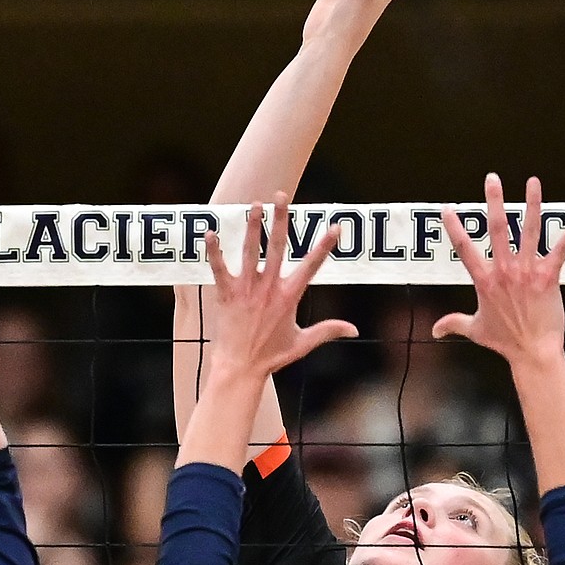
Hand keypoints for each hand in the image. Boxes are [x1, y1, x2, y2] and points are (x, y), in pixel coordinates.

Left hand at [204, 197, 356, 380]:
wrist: (240, 369)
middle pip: (276, 247)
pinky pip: (219, 269)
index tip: (335, 226)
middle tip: (281, 196)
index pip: (312, 265)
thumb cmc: (271, 357)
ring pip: (250, 251)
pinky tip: (211, 233)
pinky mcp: (226, 295)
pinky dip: (214, 252)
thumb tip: (353, 329)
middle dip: (280, 220)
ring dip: (252, 227)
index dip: (324, 246)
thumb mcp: (303, 343)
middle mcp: (269, 288)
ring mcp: (246, 290)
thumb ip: (328, 330)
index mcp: (289, 296)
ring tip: (254, 204)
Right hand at [433, 175, 564, 368]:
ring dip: (532, 204)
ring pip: (530, 231)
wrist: (533, 351)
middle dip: (494, 201)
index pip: (464, 249)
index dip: (454, 227)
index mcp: (484, 281)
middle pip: (498, 229)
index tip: (447, 209)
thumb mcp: (474, 330)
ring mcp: (528, 272)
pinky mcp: (549, 277)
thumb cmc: (504, 342)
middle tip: (492, 179)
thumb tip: (434, 330)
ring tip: (533, 182)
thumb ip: (453, 324)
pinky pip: (561, 249)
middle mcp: (504, 271)